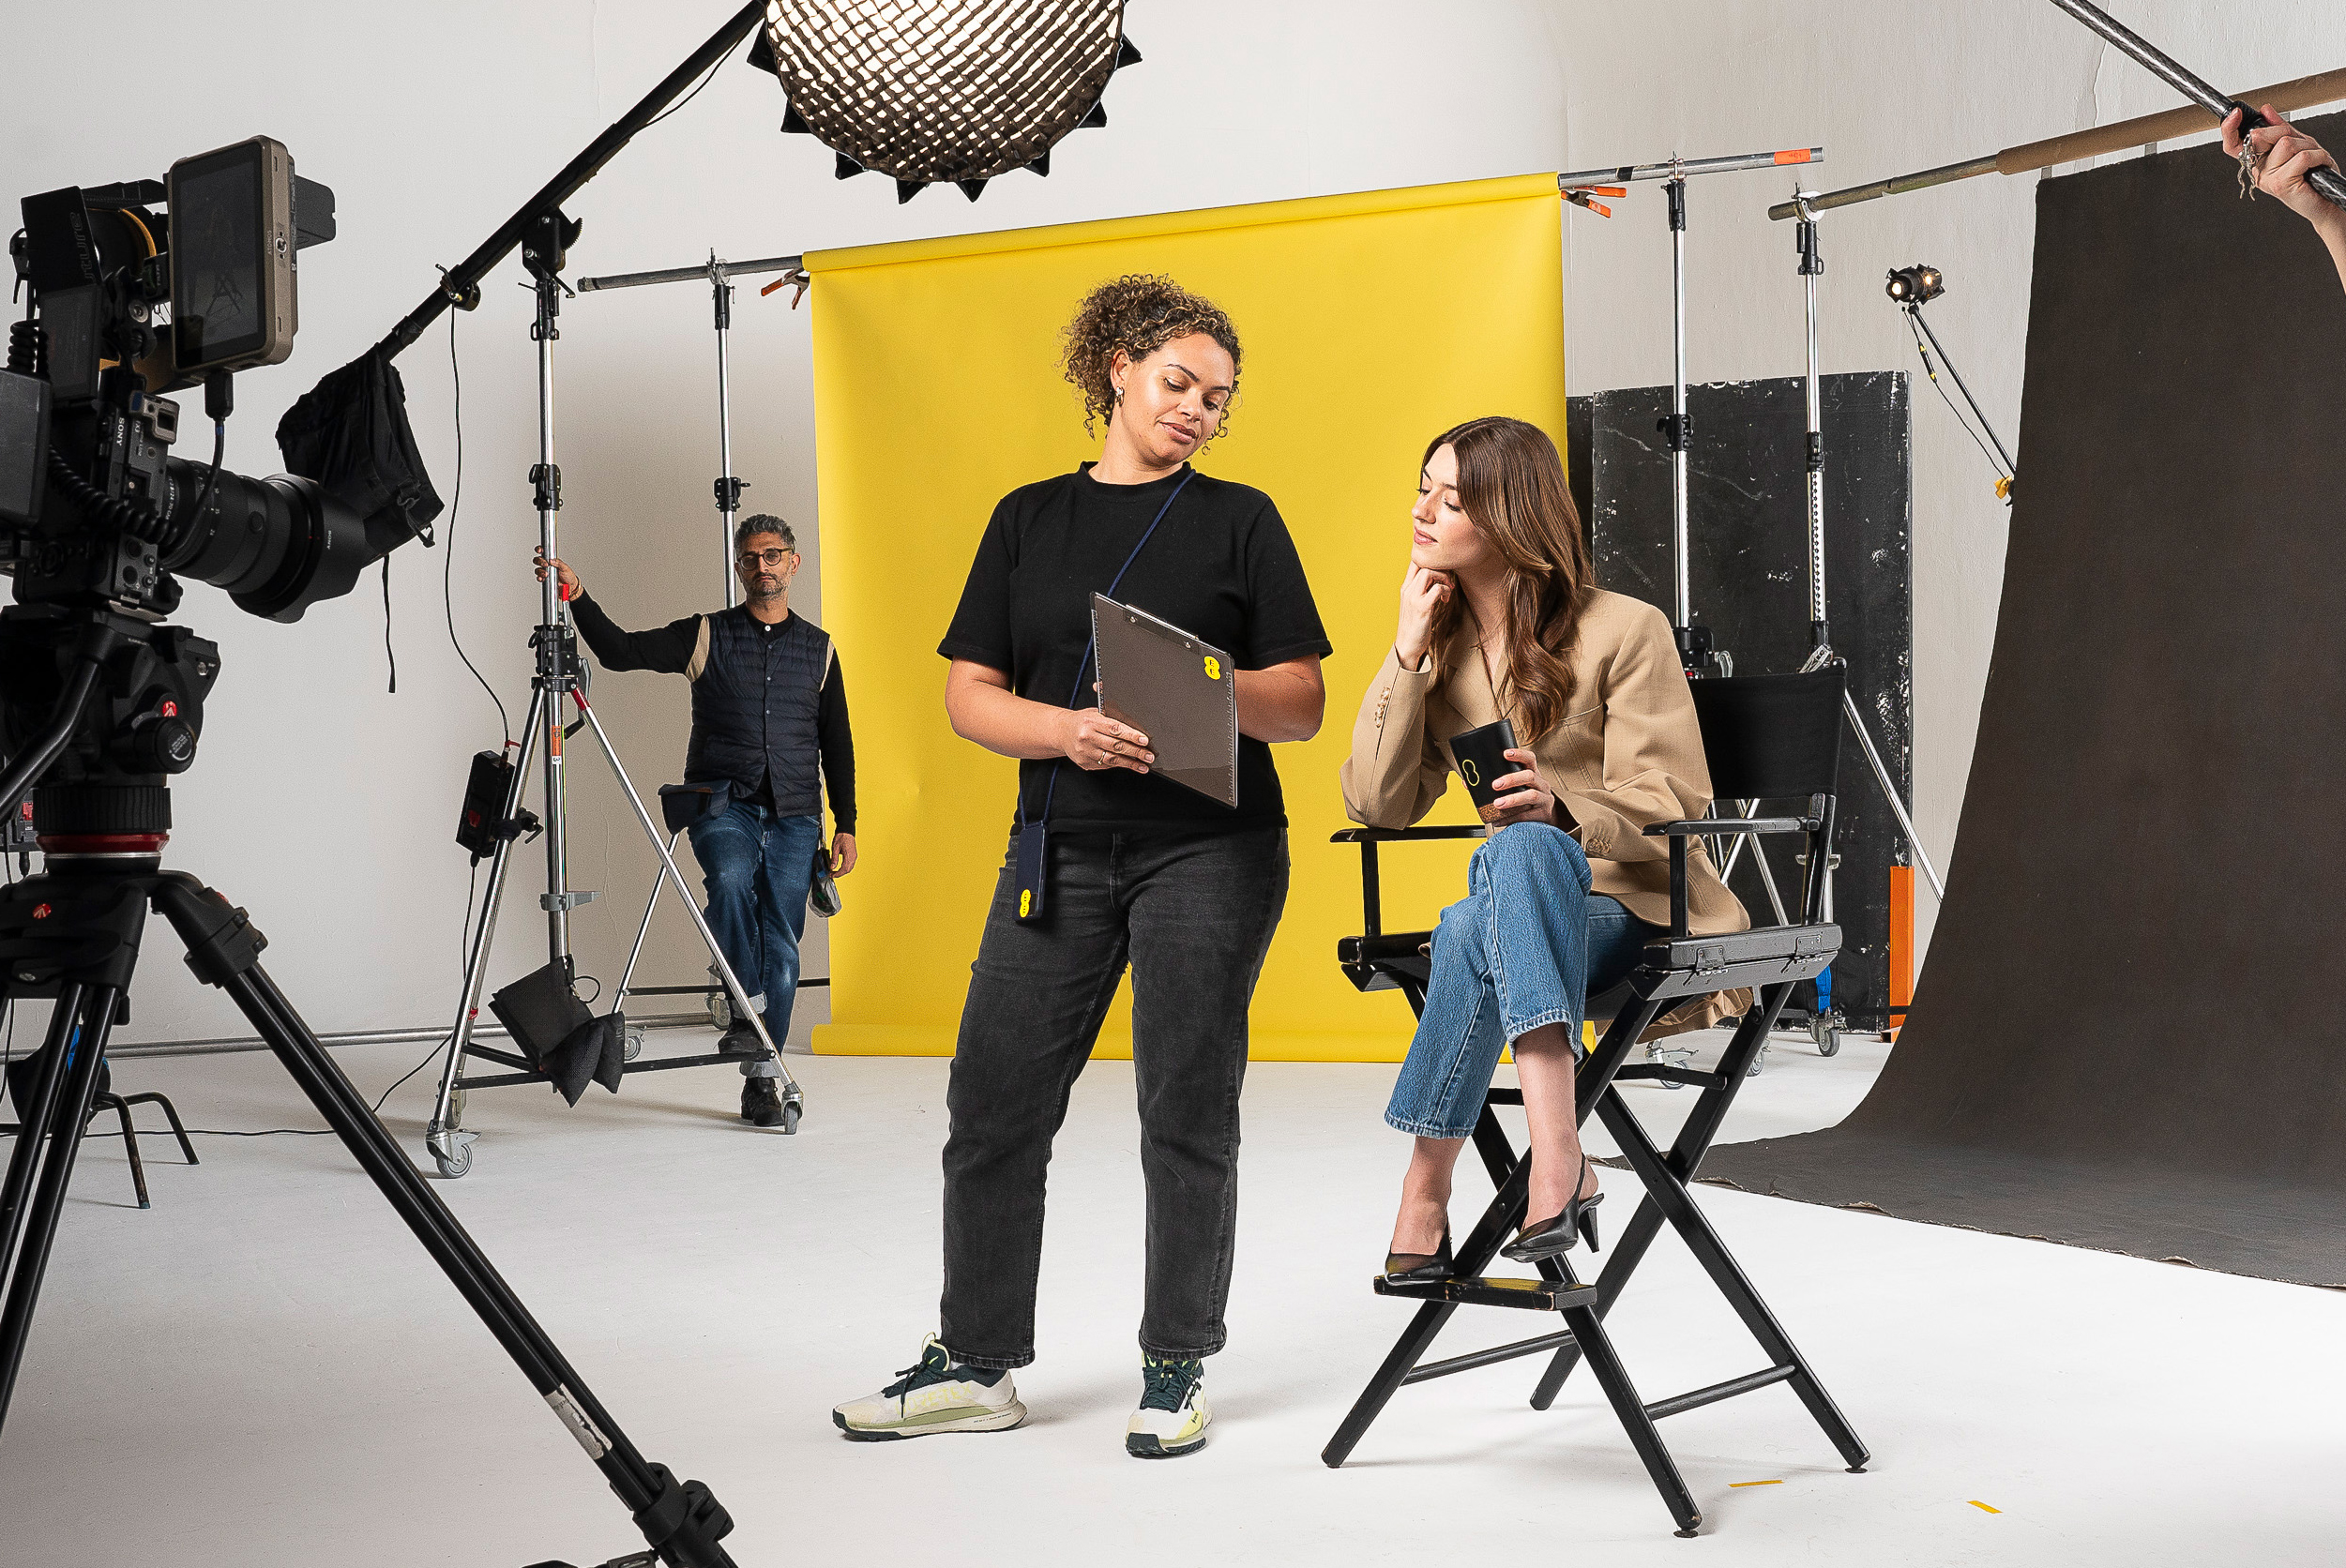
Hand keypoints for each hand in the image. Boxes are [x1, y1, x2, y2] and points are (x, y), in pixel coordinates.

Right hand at [534, 550, 580, 599]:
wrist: (570, 586)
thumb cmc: (568, 575)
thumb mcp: (565, 567)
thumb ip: (559, 563)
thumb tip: (551, 560)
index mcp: (552, 560)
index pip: (544, 552)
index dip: (539, 549)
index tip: (539, 550)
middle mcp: (547, 565)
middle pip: (537, 560)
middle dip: (540, 561)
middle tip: (546, 564)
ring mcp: (545, 572)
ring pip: (537, 569)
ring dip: (540, 571)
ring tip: (546, 574)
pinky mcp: (545, 579)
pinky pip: (539, 577)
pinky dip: (539, 578)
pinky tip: (542, 578)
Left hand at [829, 832, 856, 875]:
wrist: (846, 831)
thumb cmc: (841, 837)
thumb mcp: (835, 848)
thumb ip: (834, 859)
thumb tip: (832, 867)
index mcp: (849, 855)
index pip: (844, 869)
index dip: (838, 874)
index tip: (832, 875)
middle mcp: (853, 857)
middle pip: (847, 870)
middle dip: (840, 874)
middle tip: (832, 874)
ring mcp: (854, 856)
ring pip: (849, 868)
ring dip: (843, 871)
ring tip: (835, 872)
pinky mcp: (853, 855)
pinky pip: (850, 864)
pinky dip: (845, 868)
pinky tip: (840, 867)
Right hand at [1062, 707, 1151, 771]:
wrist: (1062, 732)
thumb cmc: (1083, 721)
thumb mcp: (1096, 712)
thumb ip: (1114, 716)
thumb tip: (1137, 725)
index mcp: (1091, 722)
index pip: (1115, 729)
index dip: (1132, 735)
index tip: (1145, 740)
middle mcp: (1087, 737)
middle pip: (1116, 746)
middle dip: (1136, 752)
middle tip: (1150, 755)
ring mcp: (1085, 752)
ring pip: (1112, 759)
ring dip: (1131, 763)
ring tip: (1144, 765)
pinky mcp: (1085, 763)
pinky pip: (1105, 765)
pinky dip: (1119, 765)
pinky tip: (1130, 765)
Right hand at [1395, 564, 1452, 670]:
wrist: (1407, 647)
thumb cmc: (1414, 626)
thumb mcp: (1415, 604)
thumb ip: (1423, 590)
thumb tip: (1438, 579)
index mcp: (1405, 588)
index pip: (1414, 561)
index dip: (1431, 561)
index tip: (1442, 571)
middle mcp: (1407, 590)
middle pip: (1423, 563)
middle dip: (1440, 568)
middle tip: (1448, 581)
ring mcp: (1413, 598)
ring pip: (1429, 572)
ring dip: (1443, 578)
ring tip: (1448, 590)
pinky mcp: (1422, 608)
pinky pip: (1437, 589)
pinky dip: (1446, 591)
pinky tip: (1445, 600)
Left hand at [1483, 746, 1558, 826]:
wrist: (1545, 818)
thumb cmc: (1525, 798)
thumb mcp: (1517, 787)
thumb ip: (1496, 783)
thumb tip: (1467, 782)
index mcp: (1533, 773)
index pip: (1529, 759)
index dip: (1519, 754)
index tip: (1505, 753)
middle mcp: (1541, 783)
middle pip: (1529, 776)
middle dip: (1511, 779)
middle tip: (1495, 785)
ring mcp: (1544, 799)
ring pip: (1531, 795)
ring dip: (1512, 799)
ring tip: (1497, 804)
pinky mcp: (1543, 814)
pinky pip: (1527, 815)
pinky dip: (1511, 818)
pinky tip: (1499, 820)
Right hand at [2224, 104, 2341, 227]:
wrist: (2326, 200)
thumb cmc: (2313, 175)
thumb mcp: (2298, 144)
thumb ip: (2281, 128)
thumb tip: (2266, 111)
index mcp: (2258, 161)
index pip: (2234, 145)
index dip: (2230, 129)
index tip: (2236, 114)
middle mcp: (2259, 170)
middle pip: (2262, 136)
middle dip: (2285, 132)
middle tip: (2299, 145)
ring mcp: (2267, 178)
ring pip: (2286, 144)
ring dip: (2308, 146)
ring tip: (2312, 159)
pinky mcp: (2281, 184)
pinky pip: (2301, 156)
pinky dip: (2317, 156)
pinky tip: (2317, 165)